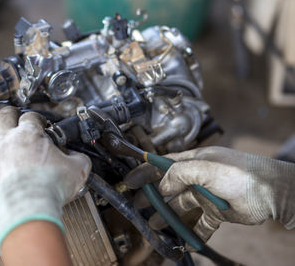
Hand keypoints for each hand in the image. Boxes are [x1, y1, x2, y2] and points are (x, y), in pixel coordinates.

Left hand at [0, 106, 90, 249]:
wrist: (27, 206)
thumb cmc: (49, 188)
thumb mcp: (77, 170)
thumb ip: (79, 160)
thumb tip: (80, 159)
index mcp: (31, 134)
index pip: (32, 118)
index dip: (36, 119)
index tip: (38, 125)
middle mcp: (8, 136)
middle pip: (6, 115)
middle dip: (11, 113)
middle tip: (14, 116)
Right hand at [150, 146, 294, 242]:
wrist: (271, 192)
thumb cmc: (240, 173)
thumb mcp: (205, 167)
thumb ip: (179, 173)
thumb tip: (162, 184)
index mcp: (193, 161)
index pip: (163, 165)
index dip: (145, 172)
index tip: (130, 181)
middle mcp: (198, 177)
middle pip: (169, 187)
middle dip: (152, 196)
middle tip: (138, 205)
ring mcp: (206, 195)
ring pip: (181, 207)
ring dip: (167, 215)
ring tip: (154, 224)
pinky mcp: (216, 212)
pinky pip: (200, 225)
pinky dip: (191, 233)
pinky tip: (182, 240)